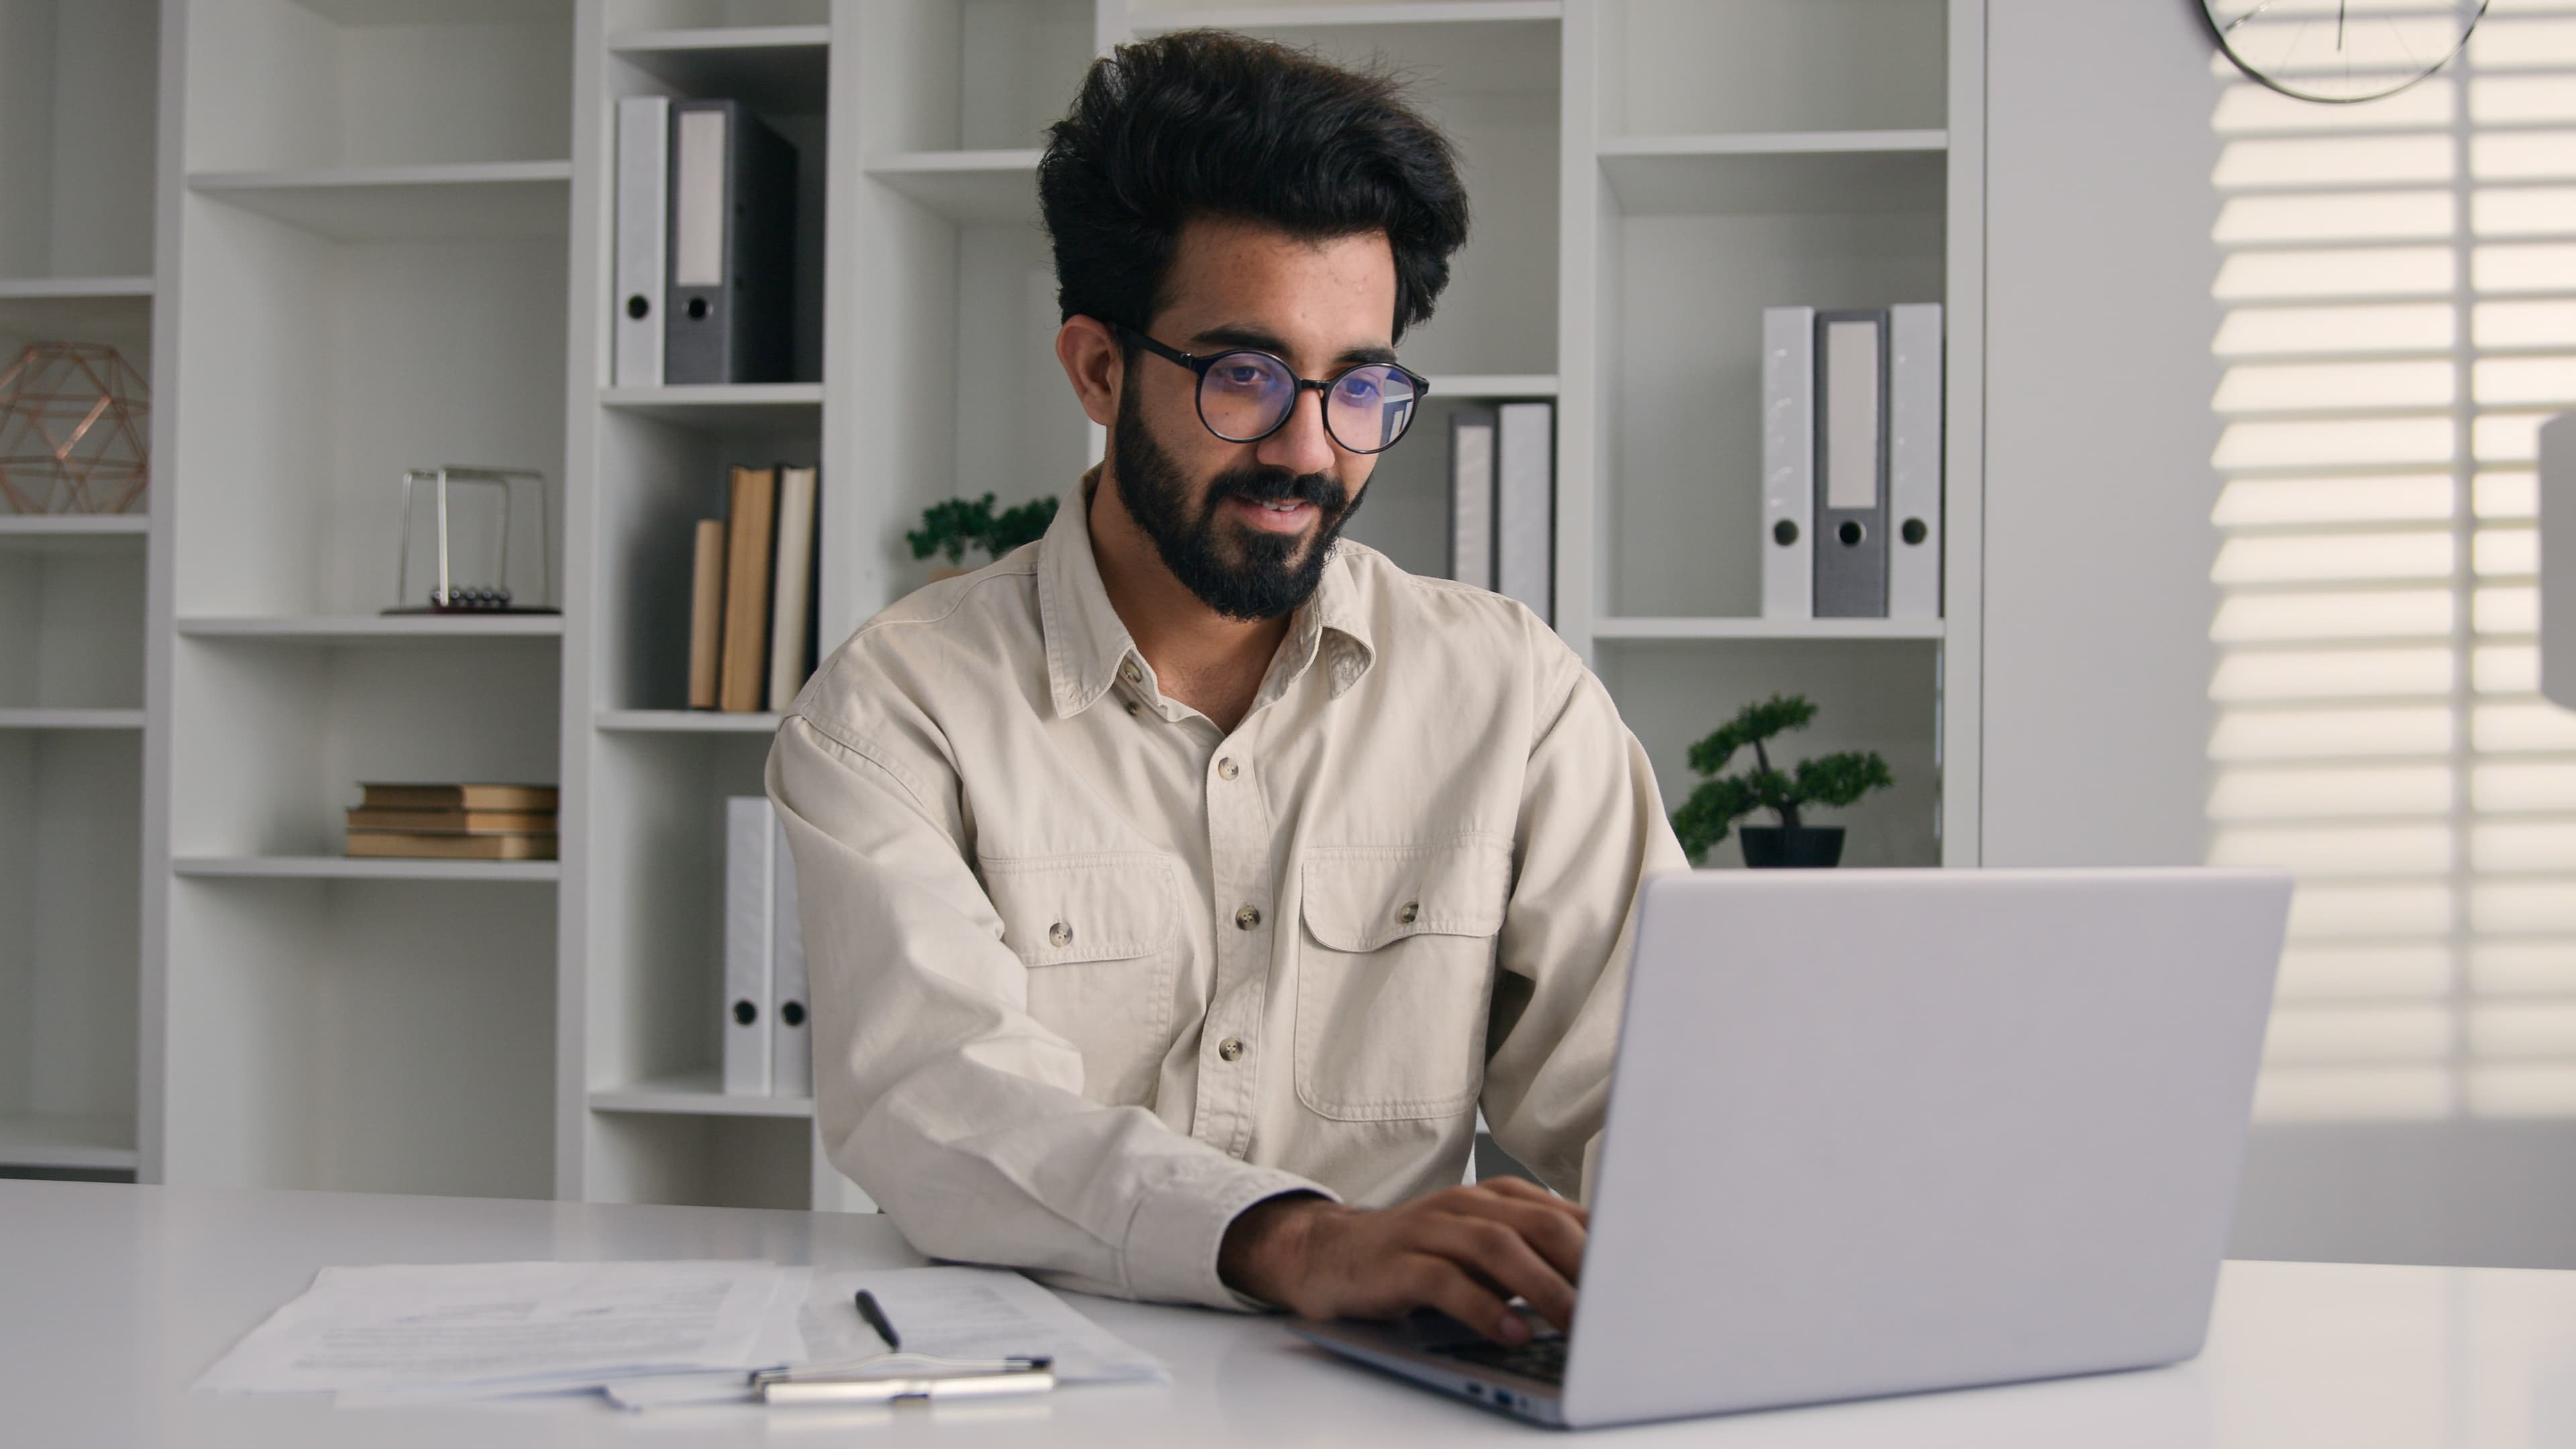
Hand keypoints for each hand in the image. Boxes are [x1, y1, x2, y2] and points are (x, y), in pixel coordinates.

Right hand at [1218, 1178, 1586, 1342]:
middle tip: (1618, 1308)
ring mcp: (1430, 1230)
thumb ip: (1535, 1258)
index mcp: (1497, 1197)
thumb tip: (1603, 1289)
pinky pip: (1446, 1281)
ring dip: (1542, 1288)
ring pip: (1498, 1248)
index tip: (1643, 1279)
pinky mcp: (1398, 1262)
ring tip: (1574, 1325)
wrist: (1330, 1254)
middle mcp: (1467, 1205)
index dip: (1607, 1246)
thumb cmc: (1422, 1257)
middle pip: (1539, 1224)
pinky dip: (1483, 1308)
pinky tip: (1509, 1333)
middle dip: (1584, 1267)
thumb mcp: (1483, 1251)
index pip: (1565, 1214)